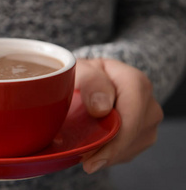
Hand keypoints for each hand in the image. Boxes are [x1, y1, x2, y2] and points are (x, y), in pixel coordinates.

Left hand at [76, 58, 163, 173]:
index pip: (131, 118)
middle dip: (104, 151)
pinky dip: (108, 154)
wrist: (94, 79)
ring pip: (127, 149)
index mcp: (135, 82)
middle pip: (129, 137)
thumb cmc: (85, 74)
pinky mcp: (144, 136)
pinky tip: (94, 146)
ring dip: (105, 154)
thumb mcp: (81, 69)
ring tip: (83, 148)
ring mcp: (149, 121)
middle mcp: (149, 103)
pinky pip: (126, 152)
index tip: (89, 159)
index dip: (112, 143)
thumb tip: (101, 108)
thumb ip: (89, 81)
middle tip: (80, 159)